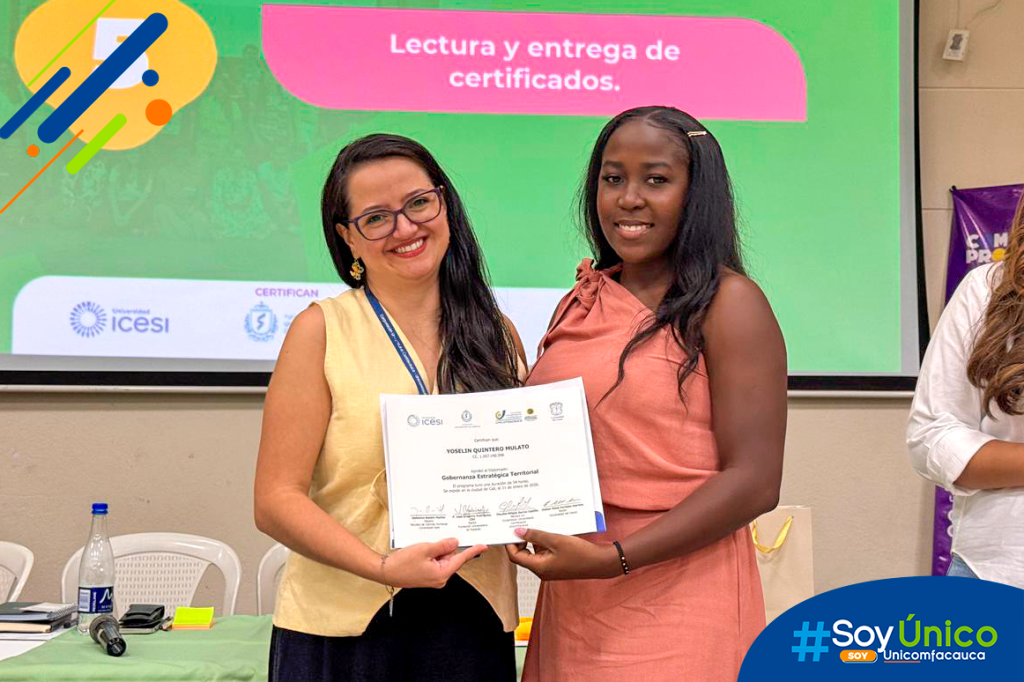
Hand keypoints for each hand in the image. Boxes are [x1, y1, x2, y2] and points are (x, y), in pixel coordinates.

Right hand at [383, 538, 486, 588]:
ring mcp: (434, 578)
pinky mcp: (428, 576)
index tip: (484, 546)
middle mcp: (440, 578)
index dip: (473, 550)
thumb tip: (455, 543)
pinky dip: (430, 555)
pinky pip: (435, 561)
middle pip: (451, 557)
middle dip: (443, 548)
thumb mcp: (425, 549)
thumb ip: (443, 546)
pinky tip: (420, 553)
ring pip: (442, 558)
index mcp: (442, 573)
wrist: (386, 572)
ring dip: (435, 551)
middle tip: (430, 544)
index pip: (461, 559)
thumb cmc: (403, 563)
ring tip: (421, 550)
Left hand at [505, 528, 620, 579]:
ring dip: (534, 539)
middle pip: (523, 555)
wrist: (601, 563)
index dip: (510, 543)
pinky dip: (544, 541)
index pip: (515, 556)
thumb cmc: (581, 554)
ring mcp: (550, 568)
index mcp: (539, 568)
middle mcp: (542, 570)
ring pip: (535, 552)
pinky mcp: (557, 564)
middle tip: (522, 523)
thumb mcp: (556, 540)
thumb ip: (536, 535)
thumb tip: (517, 531)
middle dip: (522, 540)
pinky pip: (545, 552)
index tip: (510, 529)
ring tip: (537, 523)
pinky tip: (549, 530)